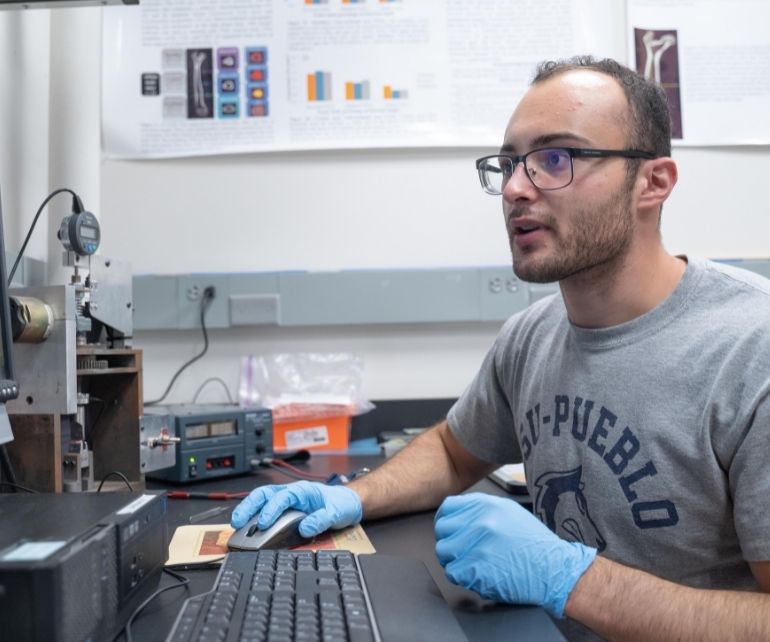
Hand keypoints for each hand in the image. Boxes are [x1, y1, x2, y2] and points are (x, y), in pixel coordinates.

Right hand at [230, 480, 362, 537]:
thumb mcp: (336, 513)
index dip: (270, 510)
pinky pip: (265, 509)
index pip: (282, 497)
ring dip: (247, 510)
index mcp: (302, 490)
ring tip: (236, 524)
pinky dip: (254, 516)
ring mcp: (285, 500)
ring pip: (261, 500)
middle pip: (264, 494)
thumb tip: (305, 528)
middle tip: (238, 521)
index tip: (263, 524)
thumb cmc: (339, 504)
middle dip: (249, 506)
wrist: (345, 502)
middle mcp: (291, 492)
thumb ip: (321, 520)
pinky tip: (246, 526)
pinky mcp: (284, 509)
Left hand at [434, 493, 596, 617]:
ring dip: (454, 560)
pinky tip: (478, 574)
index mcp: (486, 505)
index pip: (448, 508)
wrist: (554, 570)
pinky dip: (462, 576)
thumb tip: (459, 515)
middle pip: (442, 530)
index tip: (450, 531)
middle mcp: (480, 522)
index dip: (446, 521)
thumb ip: (481, 511)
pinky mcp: (477, 569)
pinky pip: (453, 572)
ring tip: (472, 564)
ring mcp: (477, 545)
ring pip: (444, 552)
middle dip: (449, 542)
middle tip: (462, 551)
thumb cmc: (535, 545)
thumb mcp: (509, 512)